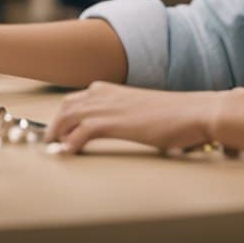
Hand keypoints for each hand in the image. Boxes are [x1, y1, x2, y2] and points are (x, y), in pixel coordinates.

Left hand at [44, 81, 224, 154]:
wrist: (193, 111)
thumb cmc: (174, 114)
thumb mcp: (142, 110)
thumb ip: (124, 115)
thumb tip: (118, 126)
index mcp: (111, 89)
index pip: (76, 99)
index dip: (64, 115)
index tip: (58, 129)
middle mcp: (105, 94)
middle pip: (66, 106)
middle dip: (54, 124)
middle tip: (50, 142)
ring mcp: (108, 107)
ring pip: (68, 116)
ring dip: (57, 132)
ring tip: (52, 148)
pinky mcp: (114, 122)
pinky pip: (82, 131)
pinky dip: (71, 142)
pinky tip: (68, 152)